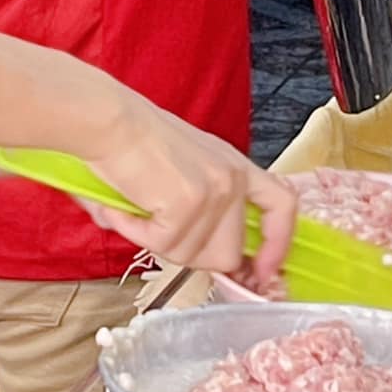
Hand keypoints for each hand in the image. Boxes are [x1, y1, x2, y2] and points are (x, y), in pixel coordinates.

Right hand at [83, 97, 296, 283]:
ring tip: (134, 207)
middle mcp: (232, 179)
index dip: (278, 244)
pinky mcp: (188, 204)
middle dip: (190, 254)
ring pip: (191, 257)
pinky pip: (162, 247)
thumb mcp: (187, 166)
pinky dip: (136, 234)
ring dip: (155, 241)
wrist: (109, 121)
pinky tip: (123, 207)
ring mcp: (214, 192)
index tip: (264, 270)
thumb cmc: (134, 139)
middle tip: (158, 231)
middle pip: (228, 254)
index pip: (281, 207)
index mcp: (236, 167)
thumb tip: (198, 253)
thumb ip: (204, 206)